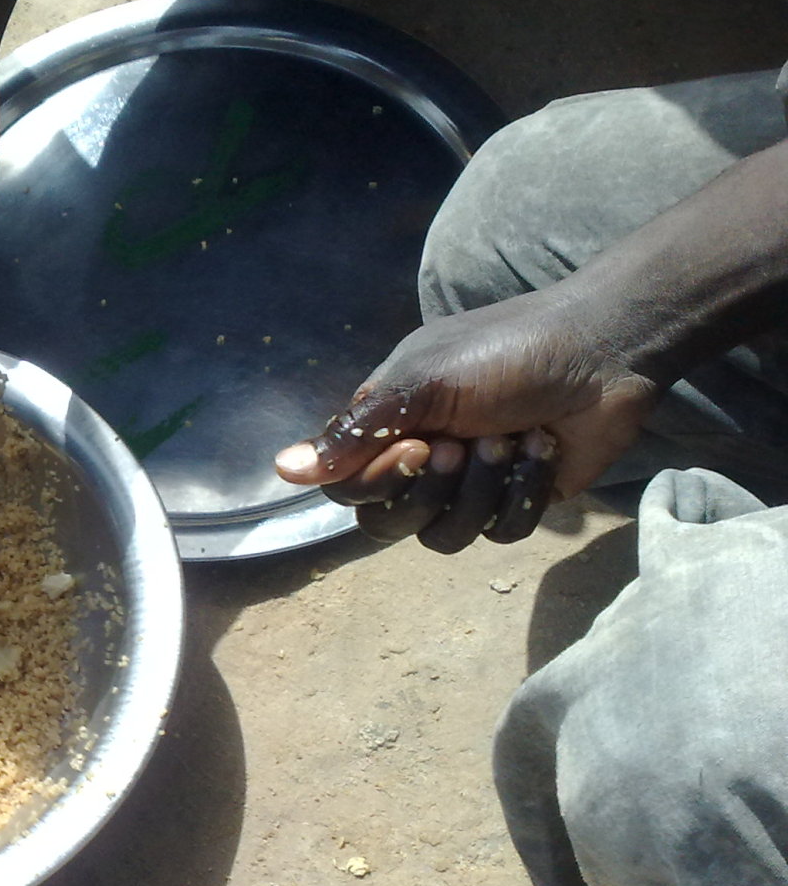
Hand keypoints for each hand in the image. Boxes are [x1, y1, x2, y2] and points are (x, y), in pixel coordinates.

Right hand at [273, 285, 663, 551]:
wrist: (604, 349)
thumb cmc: (507, 352)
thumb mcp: (422, 383)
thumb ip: (354, 431)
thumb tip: (282, 469)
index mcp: (388, 428)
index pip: (348, 489)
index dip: (378, 483)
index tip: (417, 447)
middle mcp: (420, 461)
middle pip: (389, 524)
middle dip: (433, 491)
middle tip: (468, 445)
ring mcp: (469, 486)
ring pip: (446, 536)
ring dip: (484, 489)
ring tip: (514, 440)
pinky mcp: (516, 502)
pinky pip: (502, 531)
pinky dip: (525, 491)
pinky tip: (545, 448)